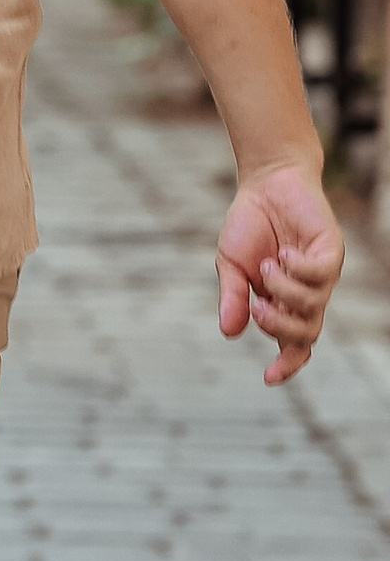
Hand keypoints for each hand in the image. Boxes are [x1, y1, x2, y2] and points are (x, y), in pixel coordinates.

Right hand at [215, 161, 341, 381]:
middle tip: (257, 308)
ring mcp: (322, 274)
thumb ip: (232, 297)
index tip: (268, 377)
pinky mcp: (330, 251)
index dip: (286, 364)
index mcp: (283, 302)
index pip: (293, 344)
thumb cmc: (250, 225)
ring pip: (312, 305)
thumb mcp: (230, 264)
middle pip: (306, 334)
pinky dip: (298, 270)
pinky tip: (283, 253)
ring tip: (266, 266)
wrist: (265, 182)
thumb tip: (229, 332)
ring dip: (284, 292)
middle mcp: (307, 294)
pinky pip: (321, 274)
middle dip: (280, 329)